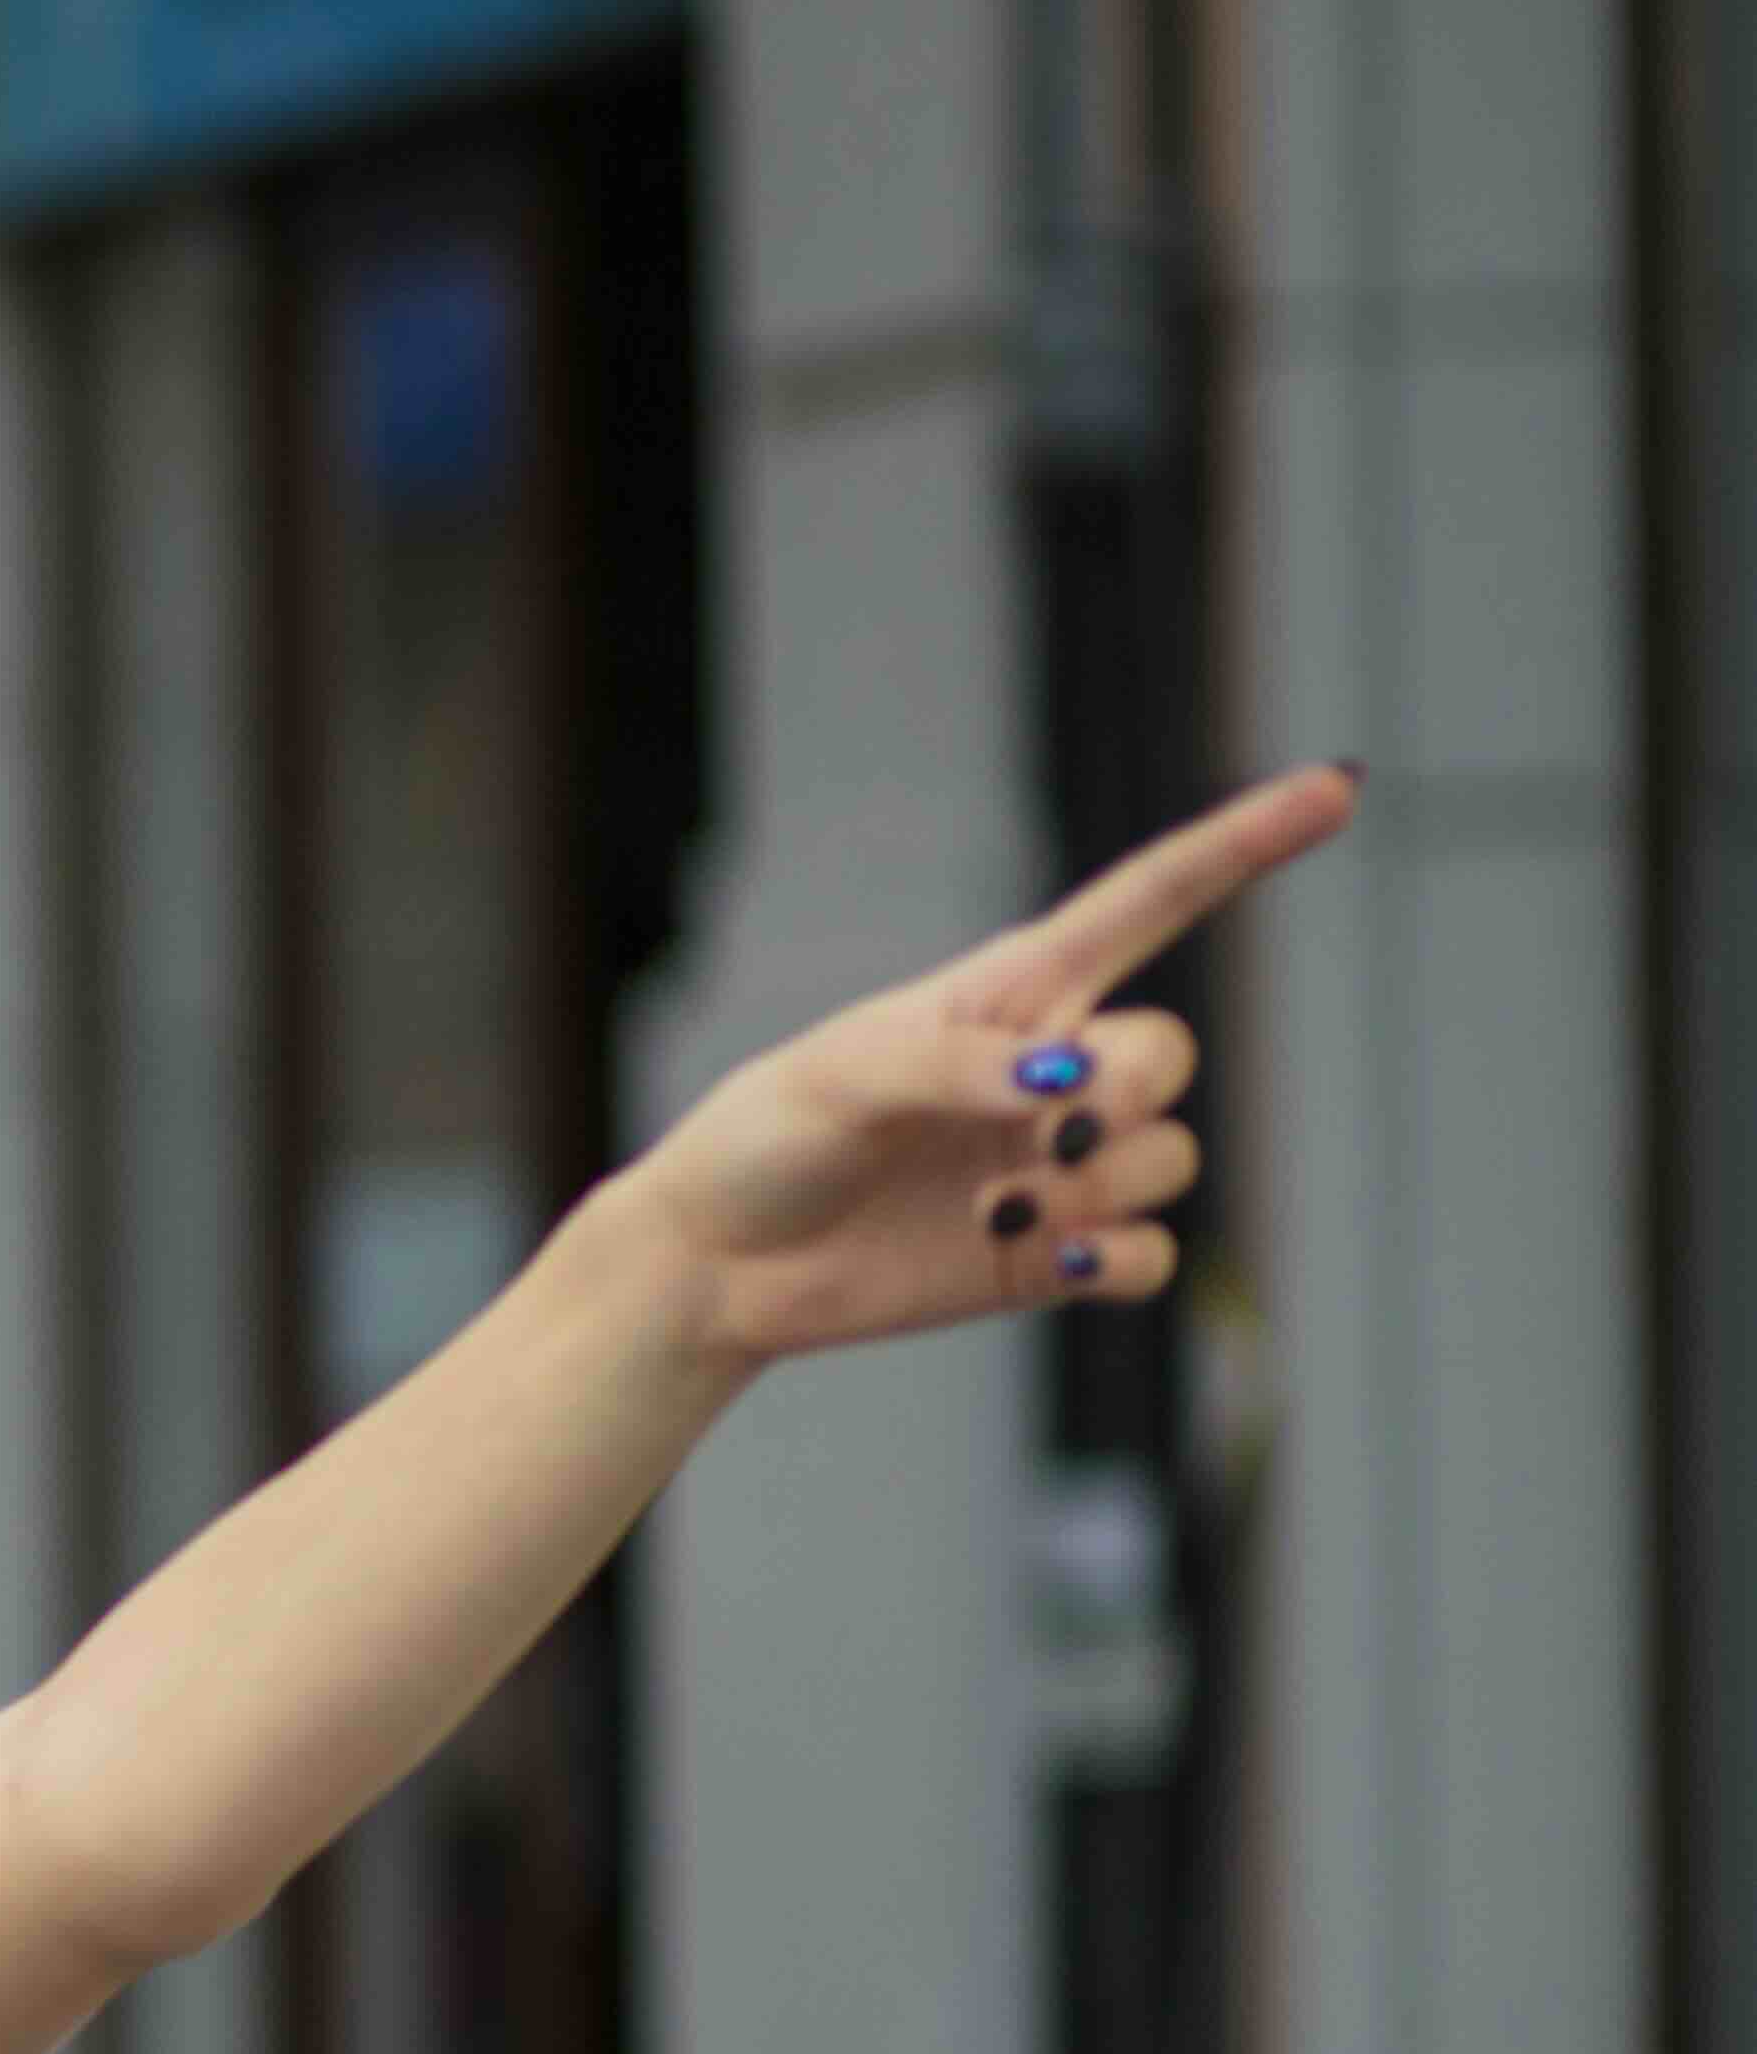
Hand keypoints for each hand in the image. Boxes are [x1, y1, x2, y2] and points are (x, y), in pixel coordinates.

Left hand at [629, 763, 1347, 1372]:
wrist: (717, 1265)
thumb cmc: (765, 1140)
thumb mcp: (839, 1076)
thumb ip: (954, 1066)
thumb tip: (1063, 1083)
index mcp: (1010, 994)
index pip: (1148, 903)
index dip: (1243, 844)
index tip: (1336, 789)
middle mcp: (1051, 1071)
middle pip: (1171, 1053)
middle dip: (1126, 1089)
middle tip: (1037, 1127)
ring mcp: (1055, 1163)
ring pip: (1167, 1158)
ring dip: (1093, 1185)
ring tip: (989, 1206)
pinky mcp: (1049, 1252)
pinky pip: (1149, 1252)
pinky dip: (1113, 1258)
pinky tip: (1045, 1256)